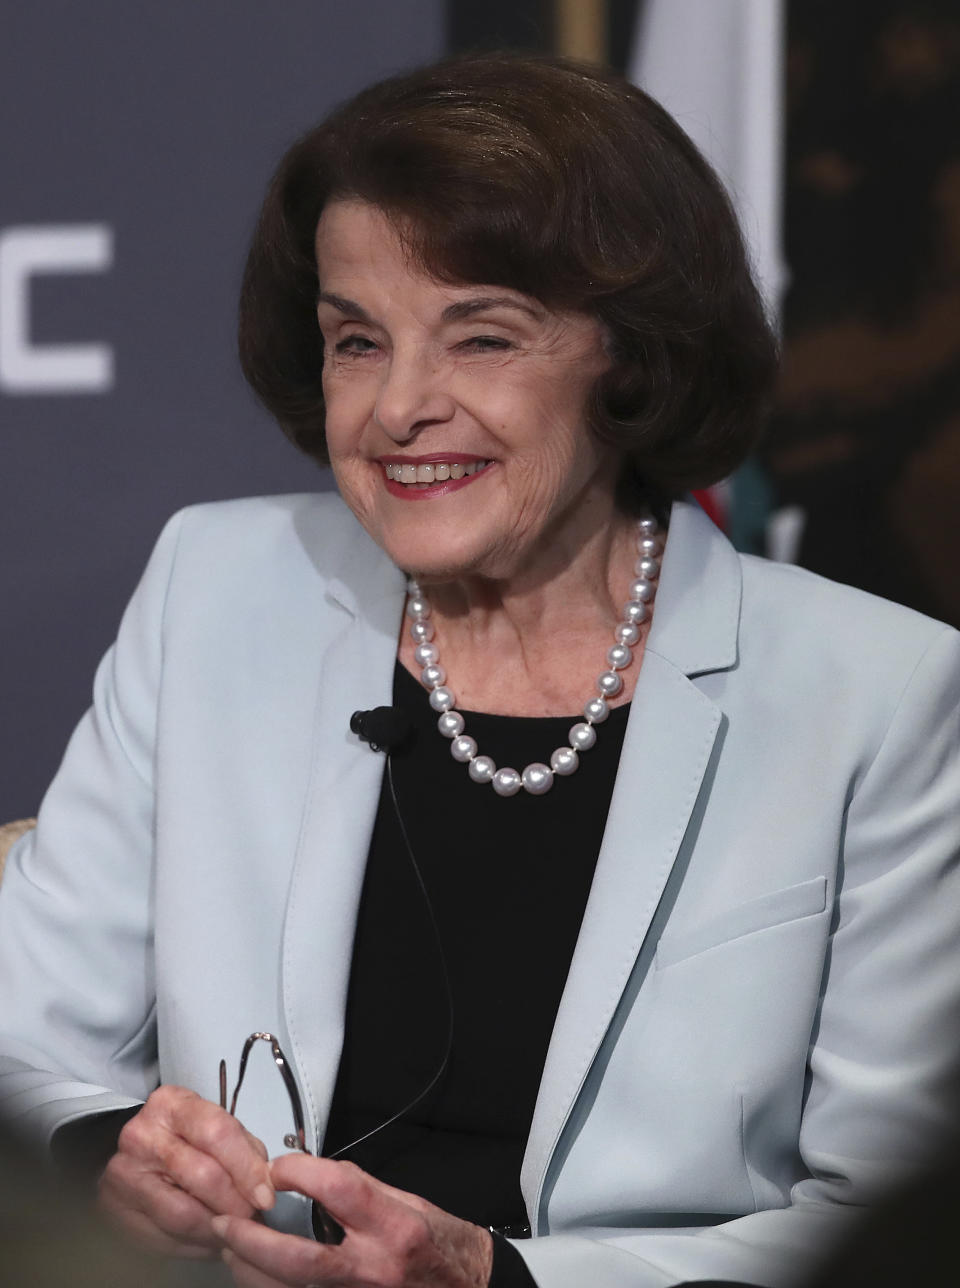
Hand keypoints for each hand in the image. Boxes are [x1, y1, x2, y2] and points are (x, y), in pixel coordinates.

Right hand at [98, 1084, 274, 1258]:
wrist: (130, 1155)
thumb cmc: (179, 1138)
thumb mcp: (210, 1125)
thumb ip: (242, 1147)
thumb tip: (267, 1182)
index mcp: (171, 1105)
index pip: (217, 1133)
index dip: (247, 1168)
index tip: (266, 1194)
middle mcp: (143, 1136)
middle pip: (203, 1176)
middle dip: (236, 1204)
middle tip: (253, 1216)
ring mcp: (124, 1175)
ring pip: (185, 1214)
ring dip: (219, 1229)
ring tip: (236, 1231)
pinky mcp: (117, 1211)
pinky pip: (167, 1238)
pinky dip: (198, 1244)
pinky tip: (212, 1239)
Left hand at [213, 1153, 493, 1287]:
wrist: (465, 1285)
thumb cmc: (440, 1242)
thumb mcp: (408, 1199)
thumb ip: (358, 1187)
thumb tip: (312, 1172)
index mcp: (394, 1227)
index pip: (340, 1191)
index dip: (301, 1173)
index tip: (278, 1167)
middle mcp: (374, 1267)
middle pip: (300, 1259)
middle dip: (254, 1241)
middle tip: (225, 1222)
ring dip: (252, 1270)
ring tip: (230, 1247)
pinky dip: (273, 1286)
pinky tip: (255, 1272)